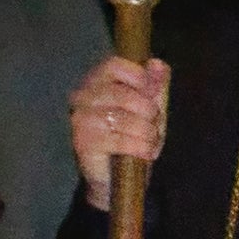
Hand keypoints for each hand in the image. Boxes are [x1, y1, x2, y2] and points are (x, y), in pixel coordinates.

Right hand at [67, 55, 165, 211]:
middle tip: (153, 126)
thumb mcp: (151, 107)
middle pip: (124, 94)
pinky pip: (121, 140)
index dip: (139, 78)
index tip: (151, 95)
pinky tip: (144, 153)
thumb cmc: (133, 135)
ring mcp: (80, 119)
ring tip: (149, 141)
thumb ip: (155, 85)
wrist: (118, 175)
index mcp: (96, 81)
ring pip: (126, 119)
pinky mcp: (83, 141)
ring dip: (147, 134)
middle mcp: (82, 96)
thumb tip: (158, 64)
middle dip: (149, 113)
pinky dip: (141, 148)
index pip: (114, 65)